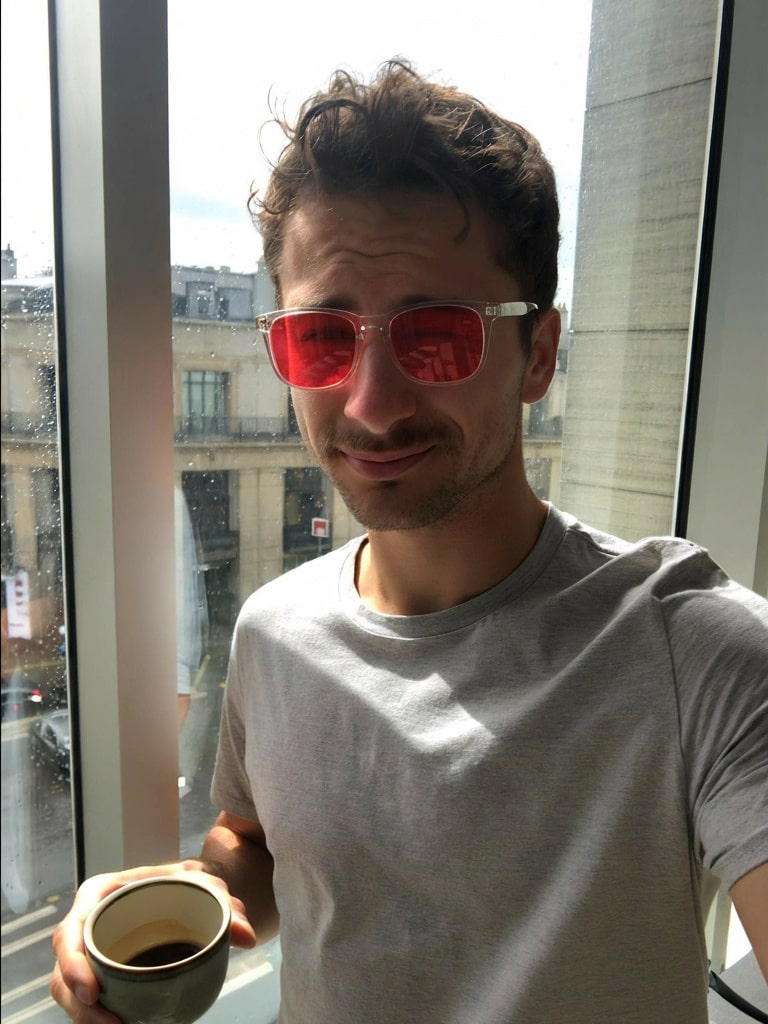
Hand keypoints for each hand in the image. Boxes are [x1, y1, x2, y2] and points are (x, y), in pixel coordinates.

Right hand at [50, 860, 257, 1020]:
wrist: (187, 893)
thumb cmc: (187, 884)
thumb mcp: (206, 886)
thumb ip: (227, 906)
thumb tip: (246, 936)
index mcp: (102, 894)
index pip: (71, 930)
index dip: (73, 964)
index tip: (93, 991)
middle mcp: (88, 923)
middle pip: (64, 969)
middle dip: (77, 1003)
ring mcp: (91, 951)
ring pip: (70, 991)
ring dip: (87, 1018)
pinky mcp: (100, 973)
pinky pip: (87, 1000)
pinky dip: (98, 1018)